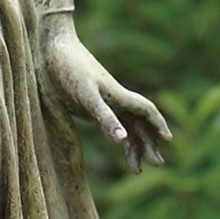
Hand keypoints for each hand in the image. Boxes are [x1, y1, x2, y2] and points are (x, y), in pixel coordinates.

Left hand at [39, 16, 170, 168]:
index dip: (158, 124)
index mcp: (117, 95)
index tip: (169, 140)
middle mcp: (114, 99)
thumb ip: (104, 118)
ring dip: (134, 145)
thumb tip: (123, 140)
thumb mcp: (85, 96)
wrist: (50, 49)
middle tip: (157, 164)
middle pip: (140, 122)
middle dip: (150, 143)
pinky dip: (118, 136)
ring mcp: (102, 102)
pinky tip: (120, 146)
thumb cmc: (68, 70)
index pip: (146, 110)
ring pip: (126, 125)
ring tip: (136, 169)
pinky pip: (110, 123)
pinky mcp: (87, 105)